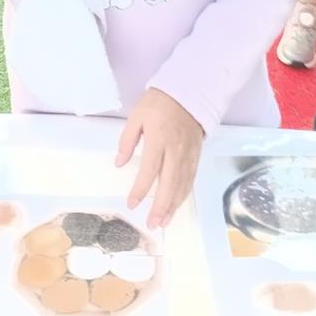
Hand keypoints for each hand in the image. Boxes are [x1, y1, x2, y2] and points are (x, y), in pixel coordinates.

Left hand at [116, 88, 202, 229]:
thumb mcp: (137, 116)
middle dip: (161, 206)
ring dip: (173, 205)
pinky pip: (191, 178)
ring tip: (164, 221)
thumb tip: (119, 163)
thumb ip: (127, 141)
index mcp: (159, 139)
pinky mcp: (196, 155)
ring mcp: (188, 154)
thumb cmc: (159, 103)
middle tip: (152, 224)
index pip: (150, 169)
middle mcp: (176, 149)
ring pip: (182, 184)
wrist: (189, 92)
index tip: (132, 203)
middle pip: (169, 183)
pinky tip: (177, 204)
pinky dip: (184, 194)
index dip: (140, 189)